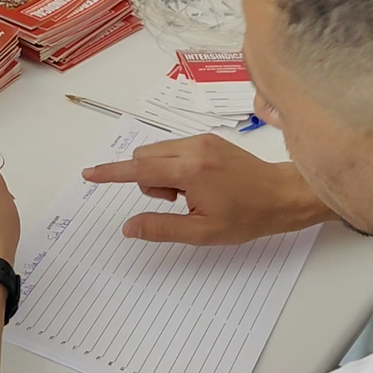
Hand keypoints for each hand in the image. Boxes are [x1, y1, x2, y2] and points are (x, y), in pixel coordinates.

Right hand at [82, 134, 334, 244]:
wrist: (282, 196)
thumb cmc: (246, 217)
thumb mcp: (201, 233)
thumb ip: (160, 228)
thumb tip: (128, 227)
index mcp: (188, 171)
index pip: (137, 170)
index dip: (110, 173)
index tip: (89, 174)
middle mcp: (192, 148)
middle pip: (144, 158)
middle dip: (148, 181)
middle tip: (177, 202)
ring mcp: (201, 141)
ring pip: (157, 153)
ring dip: (161, 175)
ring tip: (190, 195)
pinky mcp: (209, 139)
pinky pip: (174, 149)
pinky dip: (174, 166)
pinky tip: (199, 184)